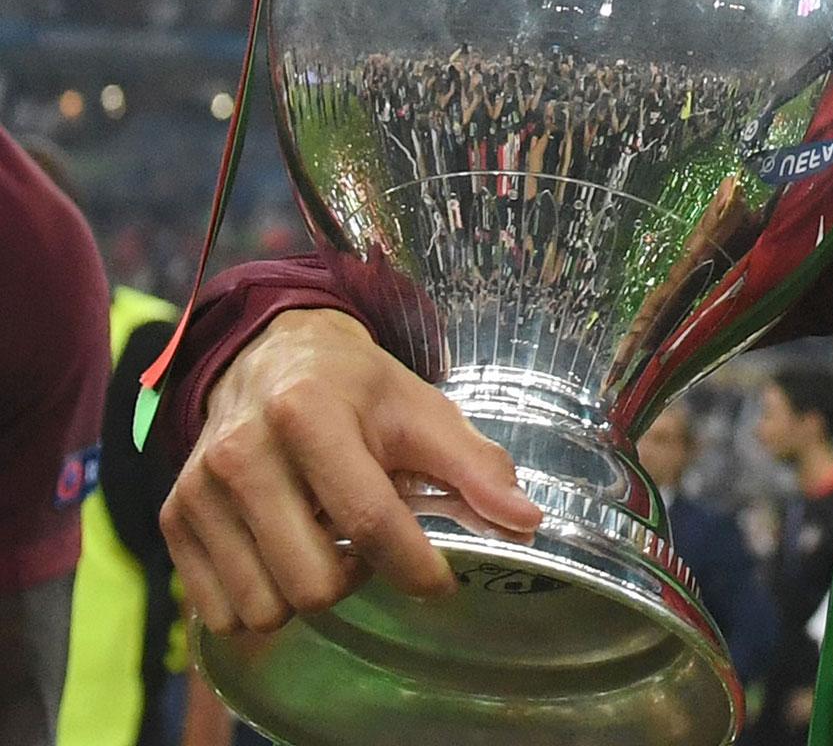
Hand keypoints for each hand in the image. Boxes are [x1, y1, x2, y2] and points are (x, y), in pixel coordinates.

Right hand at [160, 308, 542, 635]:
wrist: (271, 354)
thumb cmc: (357, 388)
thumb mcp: (423, 412)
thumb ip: (476, 468)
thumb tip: (527, 522)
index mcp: (308, 413)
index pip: (369, 521)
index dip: (415, 566)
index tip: (442, 580)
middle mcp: (241, 452)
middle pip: (313, 581)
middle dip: (359, 579)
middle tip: (372, 545)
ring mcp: (197, 490)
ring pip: (267, 606)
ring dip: (310, 590)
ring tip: (327, 542)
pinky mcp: (173, 519)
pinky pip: (223, 611)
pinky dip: (264, 596)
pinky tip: (286, 549)